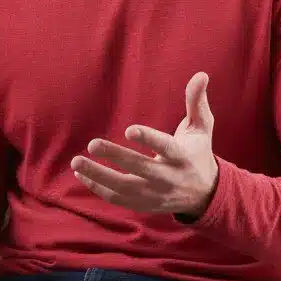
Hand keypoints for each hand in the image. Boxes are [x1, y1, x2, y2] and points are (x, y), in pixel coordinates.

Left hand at [72, 71, 218, 219]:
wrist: (205, 195)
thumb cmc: (198, 153)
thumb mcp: (202, 128)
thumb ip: (196, 102)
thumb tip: (201, 74)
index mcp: (182, 157)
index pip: (164, 147)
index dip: (148, 139)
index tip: (129, 129)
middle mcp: (168, 178)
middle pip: (139, 168)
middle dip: (115, 156)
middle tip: (92, 143)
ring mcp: (155, 194)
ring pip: (124, 188)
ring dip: (98, 176)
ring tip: (76, 162)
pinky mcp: (144, 205)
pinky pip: (118, 199)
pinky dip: (98, 188)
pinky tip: (81, 175)